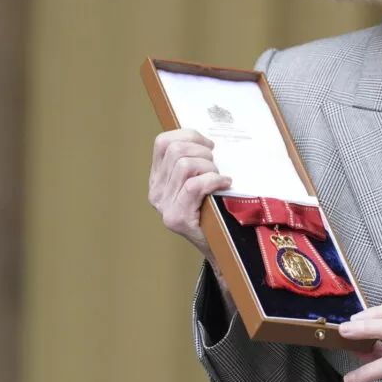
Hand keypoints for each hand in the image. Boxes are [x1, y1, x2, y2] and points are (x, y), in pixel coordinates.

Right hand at [148, 128, 231, 257]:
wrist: (220, 246)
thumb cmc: (214, 209)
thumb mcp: (199, 181)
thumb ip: (195, 162)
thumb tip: (209, 140)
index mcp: (158, 177)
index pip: (162, 142)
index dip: (188, 136)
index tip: (208, 145)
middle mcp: (156, 190)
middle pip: (176, 150)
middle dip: (202, 151)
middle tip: (216, 165)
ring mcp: (165, 205)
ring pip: (185, 166)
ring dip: (209, 167)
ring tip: (218, 177)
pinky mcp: (177, 218)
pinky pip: (195, 186)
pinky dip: (214, 180)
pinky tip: (224, 184)